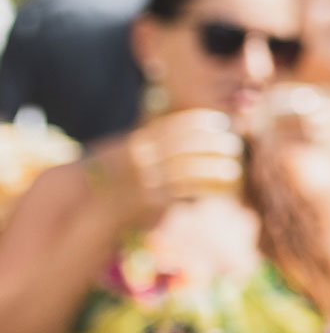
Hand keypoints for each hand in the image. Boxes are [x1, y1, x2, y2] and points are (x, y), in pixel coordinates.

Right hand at [89, 110, 243, 226]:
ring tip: (232, 169)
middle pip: (186, 146)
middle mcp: (142, 159)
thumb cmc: (115, 181)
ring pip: (190, 170)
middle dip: (212, 143)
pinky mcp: (154, 201)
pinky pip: (186, 192)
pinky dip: (205, 189)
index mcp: (137, 143)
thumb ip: (152, 143)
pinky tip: (220, 189)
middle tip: (233, 143)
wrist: (94, 210)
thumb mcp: (129, 154)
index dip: (199, 122)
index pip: (173, 127)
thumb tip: (182, 132)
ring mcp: (147, 180)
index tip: (218, 122)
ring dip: (215, 169)